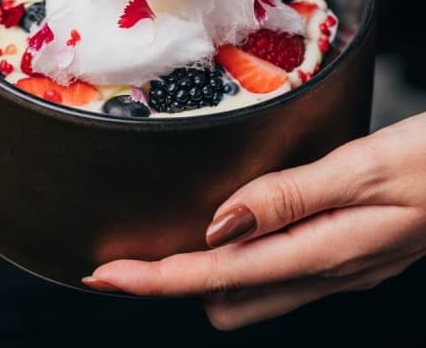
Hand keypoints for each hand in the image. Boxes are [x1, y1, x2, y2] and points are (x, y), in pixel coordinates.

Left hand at [83, 113, 425, 329]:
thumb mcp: (361, 171)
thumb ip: (289, 198)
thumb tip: (221, 223)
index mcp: (322, 251)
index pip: (216, 275)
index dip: (155, 278)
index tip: (104, 275)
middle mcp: (321, 270)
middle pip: (224, 295)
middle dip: (174, 279)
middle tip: (133, 248)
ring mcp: (330, 267)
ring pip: (246, 288)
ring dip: (205, 269)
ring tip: (172, 235)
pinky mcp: (336, 254)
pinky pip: (272, 268)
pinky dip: (240, 255)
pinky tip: (233, 227)